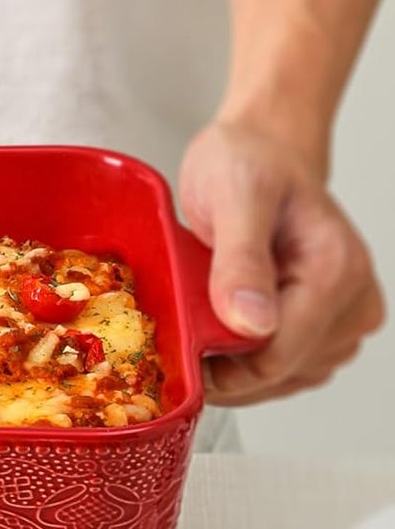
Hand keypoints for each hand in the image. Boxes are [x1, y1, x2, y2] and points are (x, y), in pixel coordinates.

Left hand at [178, 121, 383, 404]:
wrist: (262, 149)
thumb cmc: (248, 163)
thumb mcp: (233, 198)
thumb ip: (240, 260)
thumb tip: (251, 324)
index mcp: (335, 272)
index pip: (278, 357)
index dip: (221, 368)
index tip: (177, 355)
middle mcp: (352, 300)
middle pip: (280, 373)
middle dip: (225, 369)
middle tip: (176, 340)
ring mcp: (343, 316)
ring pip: (283, 378)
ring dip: (235, 370)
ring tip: (196, 330)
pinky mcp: (326, 323)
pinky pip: (286, 366)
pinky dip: (247, 362)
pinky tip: (218, 337)